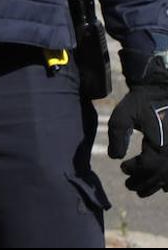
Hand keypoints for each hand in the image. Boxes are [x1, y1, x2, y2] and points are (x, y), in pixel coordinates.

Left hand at [108, 75, 167, 196]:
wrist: (161, 89)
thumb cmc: (141, 102)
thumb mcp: (121, 116)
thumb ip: (116, 138)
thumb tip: (115, 158)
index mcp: (160, 145)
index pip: (146, 168)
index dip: (133, 171)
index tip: (124, 167)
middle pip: (159, 177)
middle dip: (143, 184)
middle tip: (129, 185)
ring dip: (156, 186)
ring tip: (141, 189)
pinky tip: (163, 185)